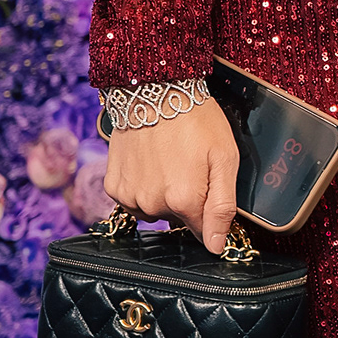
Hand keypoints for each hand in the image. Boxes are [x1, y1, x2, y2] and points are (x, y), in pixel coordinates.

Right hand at [101, 99, 239, 246]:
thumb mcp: (225, 158)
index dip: (208, 212)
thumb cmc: (196, 121)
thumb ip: (222, 207)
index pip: (200, 230)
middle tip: (190, 166)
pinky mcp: (112, 185)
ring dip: (162, 194)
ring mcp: (129, 196)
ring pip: (153, 210)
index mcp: (184, 200)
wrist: (155, 91)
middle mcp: (152, 204)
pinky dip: (141, 186)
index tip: (207, 190)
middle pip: (176, 218)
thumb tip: (216, 246)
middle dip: (186, 199)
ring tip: (169, 161)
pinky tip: (149, 162)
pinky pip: (132, 199)